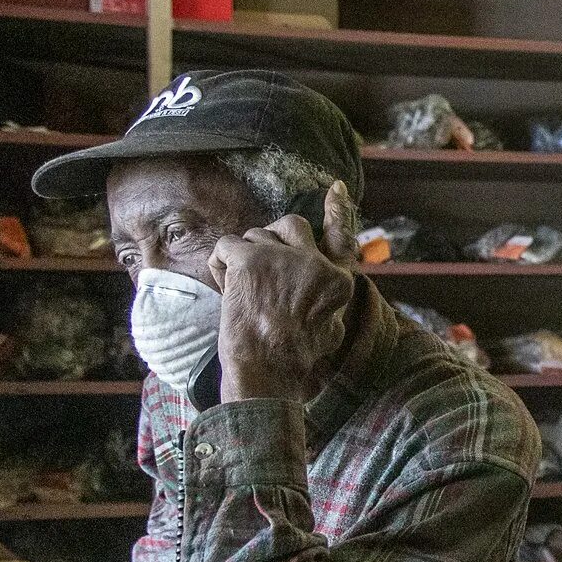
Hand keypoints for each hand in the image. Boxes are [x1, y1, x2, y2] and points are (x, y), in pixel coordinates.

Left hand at [209, 181, 356, 402]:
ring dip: (243, 258)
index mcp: (337, 283)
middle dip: (272, 239)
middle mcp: (315, 263)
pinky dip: (220, 265)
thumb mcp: (329, 333)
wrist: (267, 372)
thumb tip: (318, 296)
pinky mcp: (251, 259)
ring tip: (239, 291)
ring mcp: (282, 258)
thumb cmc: (293, 362)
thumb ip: (326, 304)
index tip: (336, 189)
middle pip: (291, 225)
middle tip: (256, 265)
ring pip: (255, 236)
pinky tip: (223, 287)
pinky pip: (227, 246)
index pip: (341, 238)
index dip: (338, 212)